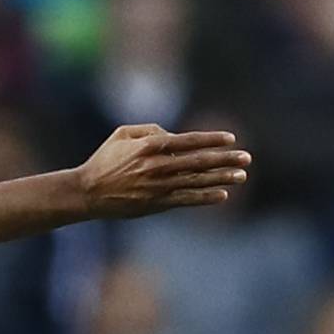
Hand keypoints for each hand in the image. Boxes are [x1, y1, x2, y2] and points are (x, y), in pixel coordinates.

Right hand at [76, 125, 249, 218]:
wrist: (87, 192)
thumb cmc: (105, 160)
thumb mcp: (122, 135)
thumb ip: (149, 130)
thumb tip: (172, 135)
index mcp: (149, 146)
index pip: (189, 141)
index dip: (212, 139)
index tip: (231, 139)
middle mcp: (157, 166)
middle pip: (199, 161)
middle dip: (225, 159)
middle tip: (246, 158)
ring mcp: (158, 186)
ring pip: (197, 181)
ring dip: (222, 178)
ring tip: (242, 176)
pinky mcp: (156, 204)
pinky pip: (186, 200)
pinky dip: (205, 198)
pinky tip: (223, 195)